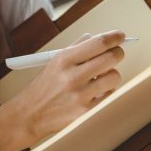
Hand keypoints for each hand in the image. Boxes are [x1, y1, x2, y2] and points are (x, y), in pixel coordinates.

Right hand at [13, 30, 126, 144]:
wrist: (30, 114)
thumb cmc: (46, 85)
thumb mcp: (56, 60)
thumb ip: (79, 46)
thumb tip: (104, 37)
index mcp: (64, 60)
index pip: (98, 43)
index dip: (114, 37)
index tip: (120, 36)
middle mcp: (72, 77)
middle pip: (111, 58)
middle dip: (117, 53)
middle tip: (115, 54)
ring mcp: (80, 96)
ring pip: (114, 76)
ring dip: (111, 74)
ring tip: (99, 77)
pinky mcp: (86, 112)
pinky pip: (110, 94)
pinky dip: (106, 91)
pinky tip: (95, 92)